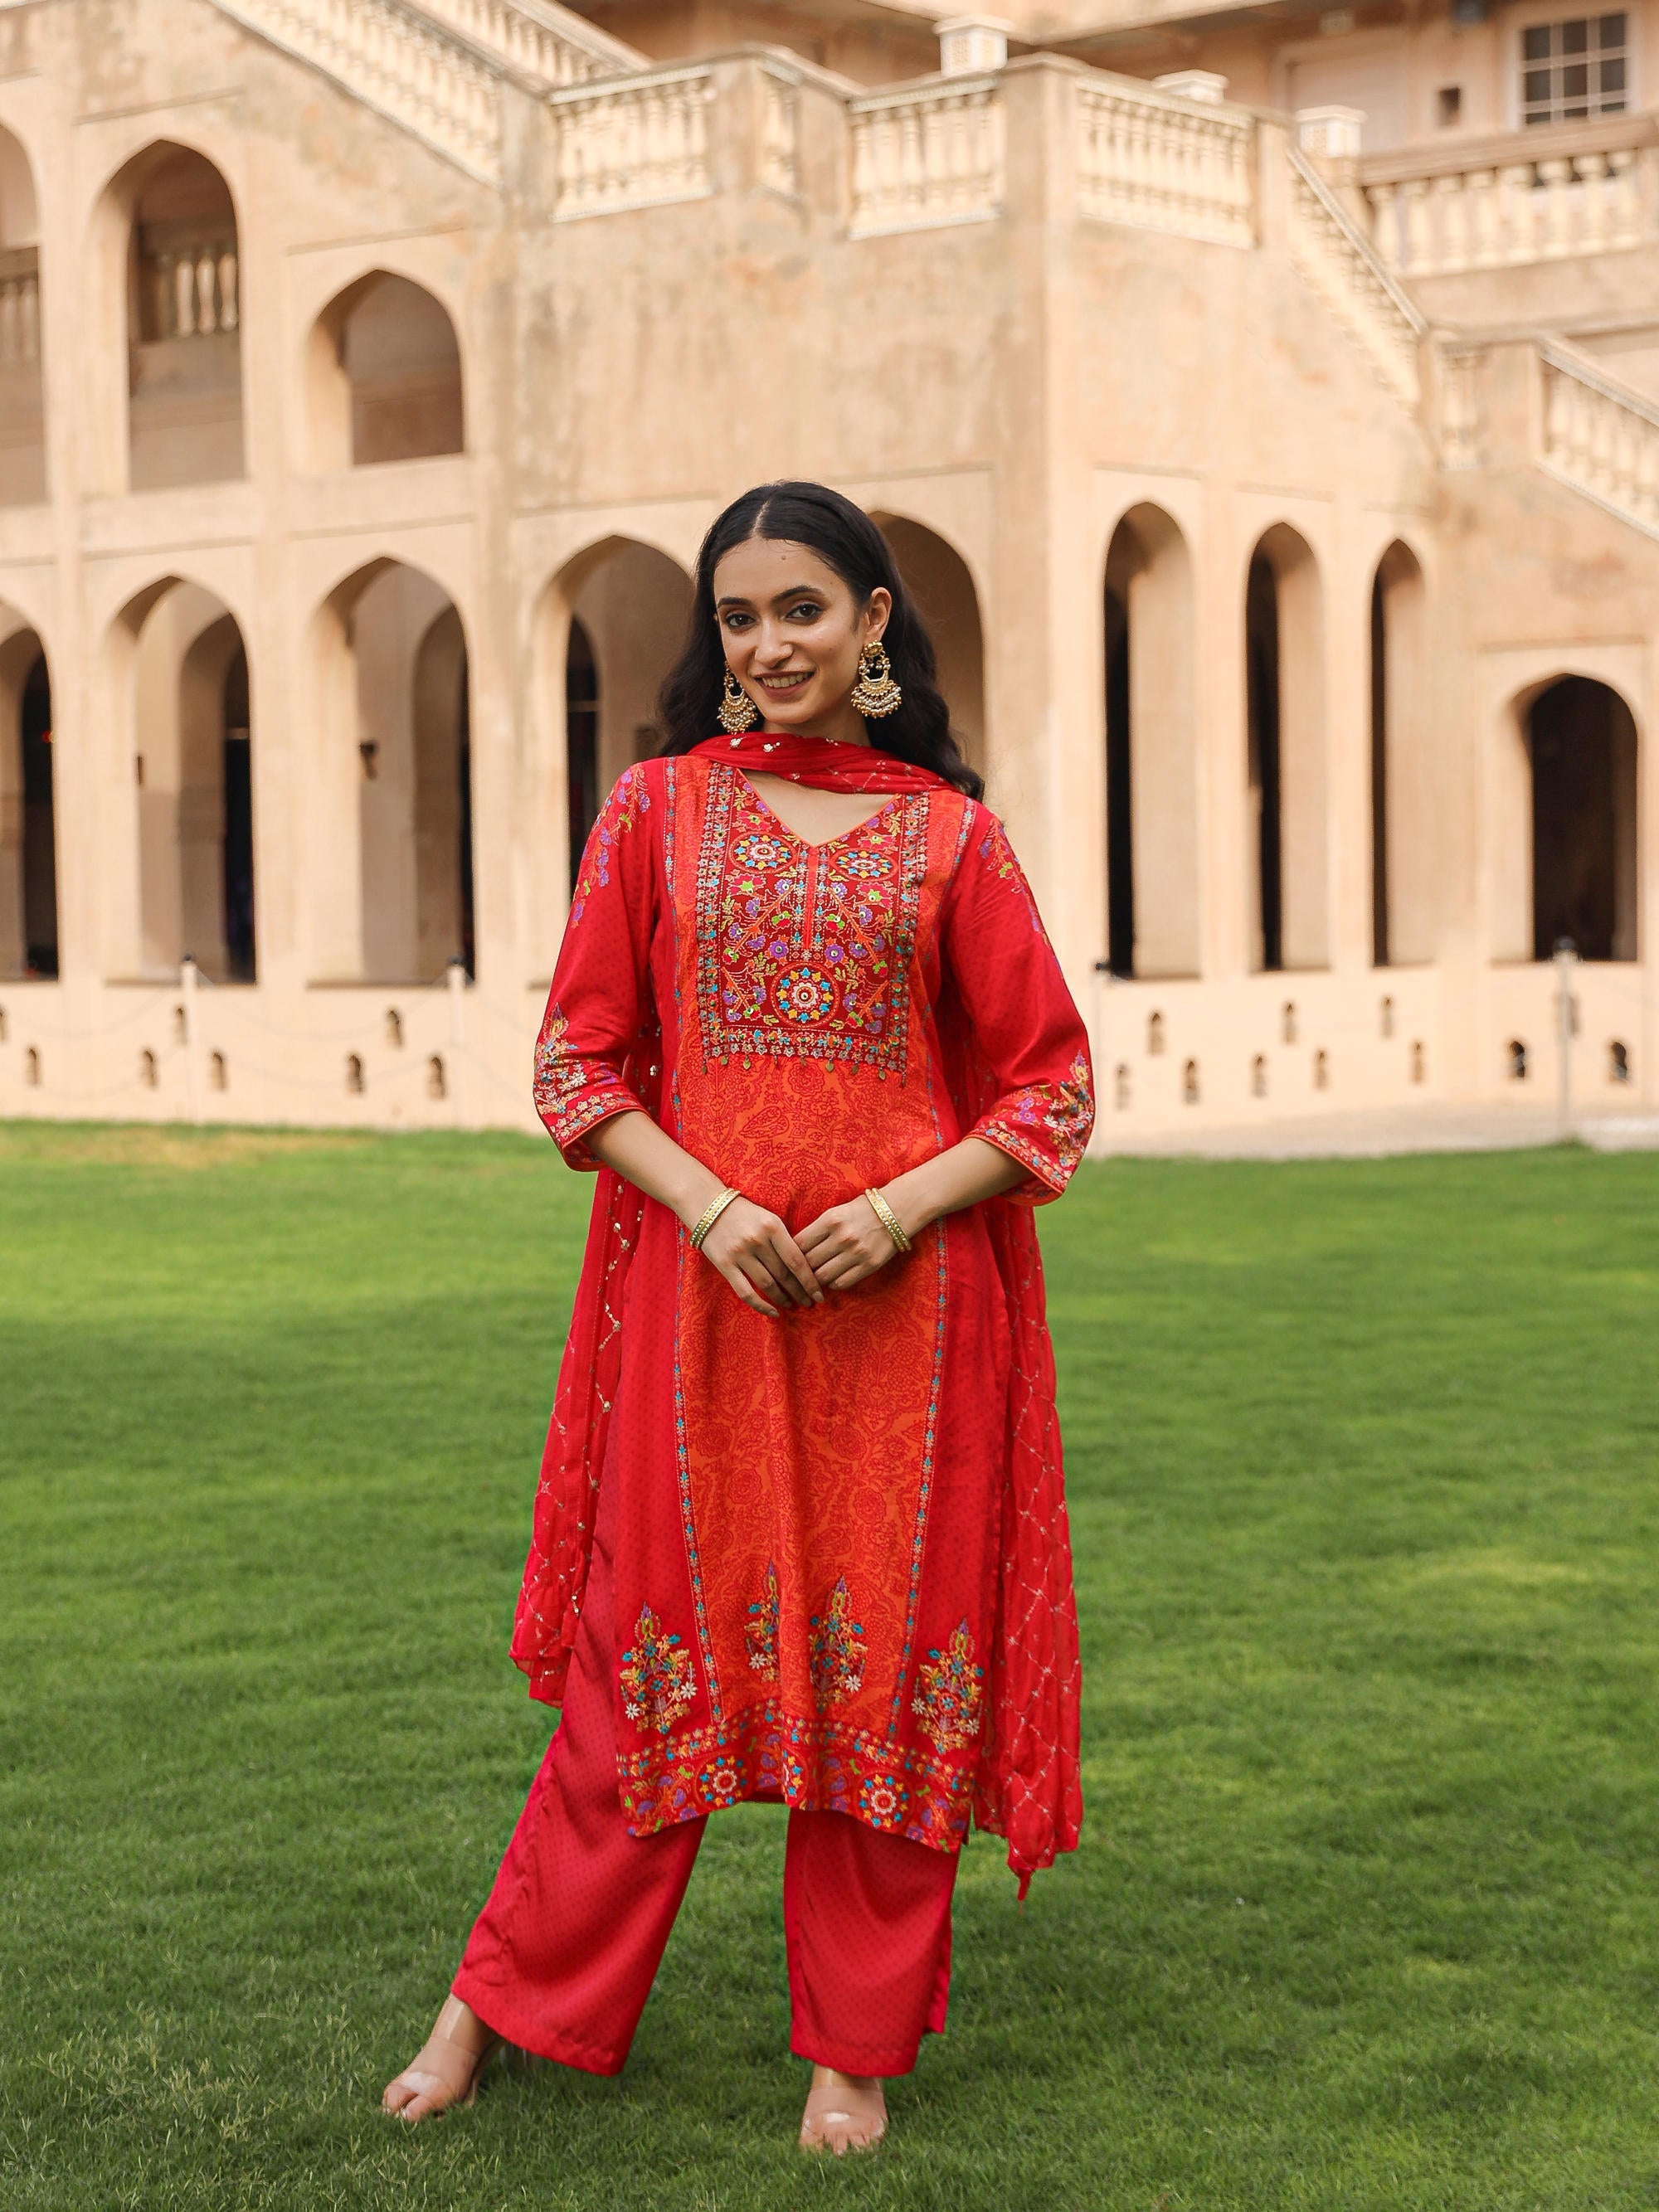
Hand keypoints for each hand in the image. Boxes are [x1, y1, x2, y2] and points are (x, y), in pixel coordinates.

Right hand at [697, 1196, 822, 1316]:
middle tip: (810, 1302)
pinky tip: (773, 1312)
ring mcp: (740, 1254)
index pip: (797, 1260)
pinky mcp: (725, 1265)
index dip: (810, 1281)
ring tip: (793, 1305)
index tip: (819, 1293)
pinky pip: (745, 1292)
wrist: (708, 1206)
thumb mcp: (769, 1218)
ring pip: (768, 1285)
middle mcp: (757, 1241)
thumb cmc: (745, 1213)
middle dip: (800, 1292)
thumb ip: (785, 1239)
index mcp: (772, 1226)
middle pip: (784, 1274)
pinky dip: (761, 1305)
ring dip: (783, 1299)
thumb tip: (805, 1267)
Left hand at [797, 1190, 911, 1291]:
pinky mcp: (868, 1266)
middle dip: (802, 1268)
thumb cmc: (861, 1211)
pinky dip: (833, 1283)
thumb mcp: (835, 1212)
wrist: (896, 1211)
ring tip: (816, 1276)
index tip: (790, 1257)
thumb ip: (817, 1230)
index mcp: (830, 1220)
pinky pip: (841, 1283)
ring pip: (822, 1276)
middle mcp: (842, 1237)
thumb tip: (794, 1250)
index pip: (798, 1244)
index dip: (791, 1253)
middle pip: (808, 1262)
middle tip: (800, 1271)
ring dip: (816, 1278)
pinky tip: (833, 1277)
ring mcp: (856, 1253)